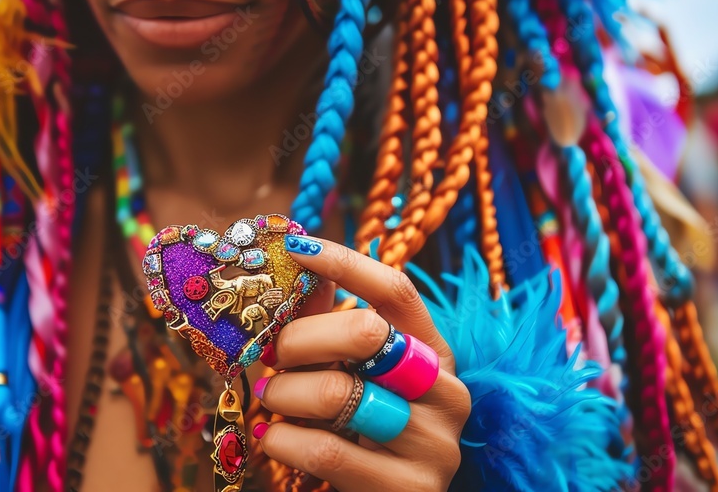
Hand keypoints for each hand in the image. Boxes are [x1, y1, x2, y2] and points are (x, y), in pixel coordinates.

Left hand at [253, 236, 469, 490]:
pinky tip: (274, 438)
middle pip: (365, 332)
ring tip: (271, 399)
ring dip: (284, 393)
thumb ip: (329, 326)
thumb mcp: (353, 375)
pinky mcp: (410, 488)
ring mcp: (435, 443)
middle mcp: (446, 392)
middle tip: (272, 355)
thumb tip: (299, 266)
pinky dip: (282, 439)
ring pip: (336, 392)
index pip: (397, 290)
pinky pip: (325, 449)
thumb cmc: (362, 432)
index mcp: (434, 352)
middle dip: (300, 339)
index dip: (346, 263)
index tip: (296, 249)